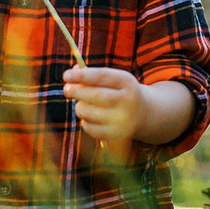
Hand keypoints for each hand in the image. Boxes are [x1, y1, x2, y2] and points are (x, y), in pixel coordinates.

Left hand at [63, 69, 196, 146]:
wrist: (143, 113)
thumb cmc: (119, 91)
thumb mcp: (112, 79)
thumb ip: (91, 75)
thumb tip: (71, 73)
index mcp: (127, 82)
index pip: (102, 76)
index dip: (82, 76)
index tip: (66, 75)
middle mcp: (127, 101)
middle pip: (96, 95)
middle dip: (76, 91)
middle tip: (67, 89)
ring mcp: (123, 120)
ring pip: (89, 112)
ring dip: (79, 107)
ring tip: (81, 104)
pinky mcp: (116, 135)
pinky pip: (90, 128)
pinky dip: (84, 121)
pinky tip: (90, 117)